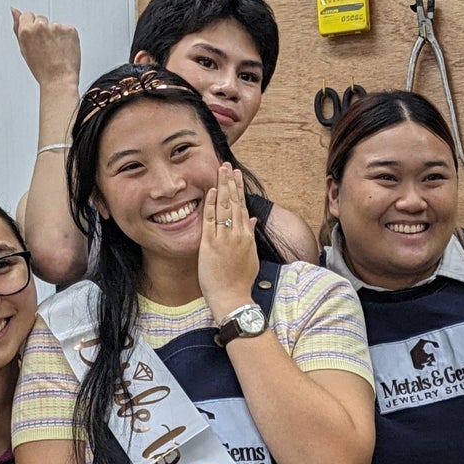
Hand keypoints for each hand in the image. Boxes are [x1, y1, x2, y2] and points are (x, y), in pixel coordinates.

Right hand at [11, 8, 80, 87]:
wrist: (59, 81)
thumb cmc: (42, 70)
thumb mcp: (24, 50)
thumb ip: (18, 28)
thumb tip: (14, 11)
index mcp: (26, 30)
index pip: (27, 15)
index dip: (32, 28)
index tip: (36, 39)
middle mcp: (41, 26)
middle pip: (41, 19)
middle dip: (44, 31)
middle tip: (47, 49)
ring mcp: (56, 27)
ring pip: (55, 25)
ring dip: (56, 35)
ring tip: (56, 52)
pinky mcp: (70, 30)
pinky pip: (67, 30)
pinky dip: (67, 38)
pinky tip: (65, 50)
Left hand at [199, 164, 258, 321]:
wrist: (232, 298)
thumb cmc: (240, 282)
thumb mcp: (251, 257)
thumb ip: (250, 236)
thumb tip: (252, 220)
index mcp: (247, 237)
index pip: (242, 207)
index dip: (239, 190)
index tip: (236, 176)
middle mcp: (237, 234)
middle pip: (234, 202)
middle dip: (231, 182)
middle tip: (228, 165)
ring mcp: (224, 238)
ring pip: (224, 207)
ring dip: (223, 186)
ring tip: (221, 170)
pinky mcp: (211, 244)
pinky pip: (211, 219)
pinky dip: (212, 204)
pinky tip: (212, 190)